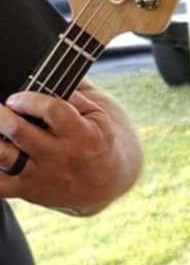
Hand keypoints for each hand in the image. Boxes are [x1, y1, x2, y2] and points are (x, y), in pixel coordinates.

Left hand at [0, 84, 141, 214]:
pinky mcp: (27, 190)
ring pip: (3, 157)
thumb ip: (74, 93)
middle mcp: (60, 155)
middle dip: (1, 115)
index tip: (16, 98)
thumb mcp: (98, 114)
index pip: (52, 111)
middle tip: (0, 108)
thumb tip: (45, 75)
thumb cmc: (97, 139)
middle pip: (20, 131)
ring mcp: (41, 174)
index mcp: (83, 133)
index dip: (29, 100)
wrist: (106, 184)